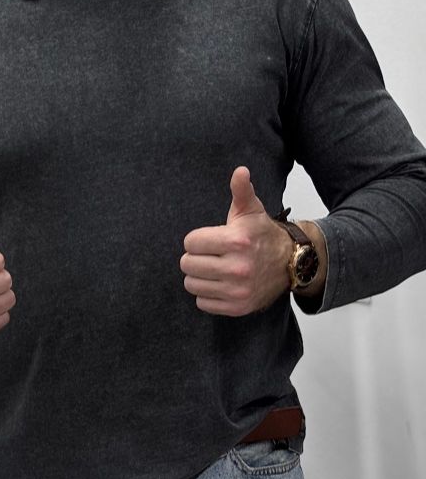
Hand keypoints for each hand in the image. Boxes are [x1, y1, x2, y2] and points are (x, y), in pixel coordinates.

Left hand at [180, 167, 291, 315]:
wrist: (291, 263)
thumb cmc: (263, 234)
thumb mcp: (251, 210)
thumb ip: (241, 190)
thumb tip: (240, 171)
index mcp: (236, 241)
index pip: (190, 242)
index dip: (197, 239)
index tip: (209, 240)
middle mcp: (237, 268)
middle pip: (187, 264)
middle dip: (195, 257)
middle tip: (210, 254)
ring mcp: (237, 290)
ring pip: (192, 284)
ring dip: (199, 277)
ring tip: (214, 269)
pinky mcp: (237, 307)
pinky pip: (202, 303)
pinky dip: (207, 294)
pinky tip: (220, 283)